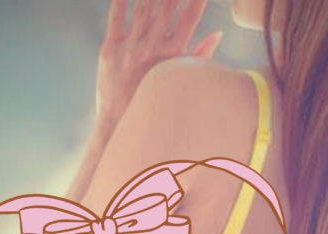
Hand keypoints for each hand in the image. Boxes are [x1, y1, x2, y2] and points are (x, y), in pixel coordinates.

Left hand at [96, 0, 222, 118]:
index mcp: (172, 57)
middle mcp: (152, 49)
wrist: (120, 127)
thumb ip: (199, 55)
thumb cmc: (154, 104)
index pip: (189, 19)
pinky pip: (116, 19)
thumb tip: (218, 34)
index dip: (197, 0)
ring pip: (143, 8)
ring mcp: (130, 48)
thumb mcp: (179, 81)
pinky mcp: (109, 50)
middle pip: (167, 7)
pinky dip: (120, 0)